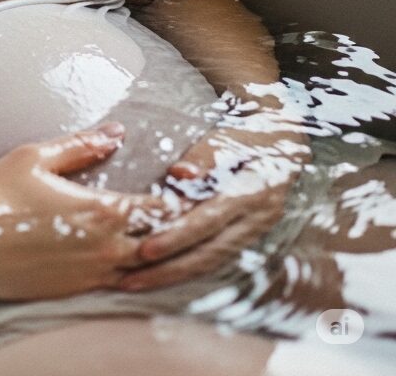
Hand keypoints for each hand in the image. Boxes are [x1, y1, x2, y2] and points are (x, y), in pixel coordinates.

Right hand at [0, 123, 191, 300]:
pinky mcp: (73, 292)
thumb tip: (114, 132)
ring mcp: (90, 276)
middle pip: (161, 244)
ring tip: (161, 236)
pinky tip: (123, 257)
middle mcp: (105, 249)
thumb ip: (80, 145)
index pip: (161, 209)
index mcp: (101, 212)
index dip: (182, 197)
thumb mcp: (34, 158)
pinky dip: (127, 270)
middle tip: (187, 213)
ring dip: (154, 253)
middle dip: (175, 228)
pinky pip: (115, 283)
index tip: (190, 186)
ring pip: (142, 270)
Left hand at [117, 107, 311, 291]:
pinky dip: (185, 268)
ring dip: (172, 275)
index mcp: (255, 191)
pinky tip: (156, 275)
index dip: (177, 236)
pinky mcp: (245, 234)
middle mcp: (258, 218)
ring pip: (211, 261)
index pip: (210, 220)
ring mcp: (254, 230)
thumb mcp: (231, 135)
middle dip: (168, 269)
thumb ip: (205, 154)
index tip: (144, 250)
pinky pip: (214, 257)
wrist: (284, 135)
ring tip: (134, 283)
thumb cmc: (248, 131)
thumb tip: (179, 174)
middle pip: (209, 252)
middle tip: (130, 279)